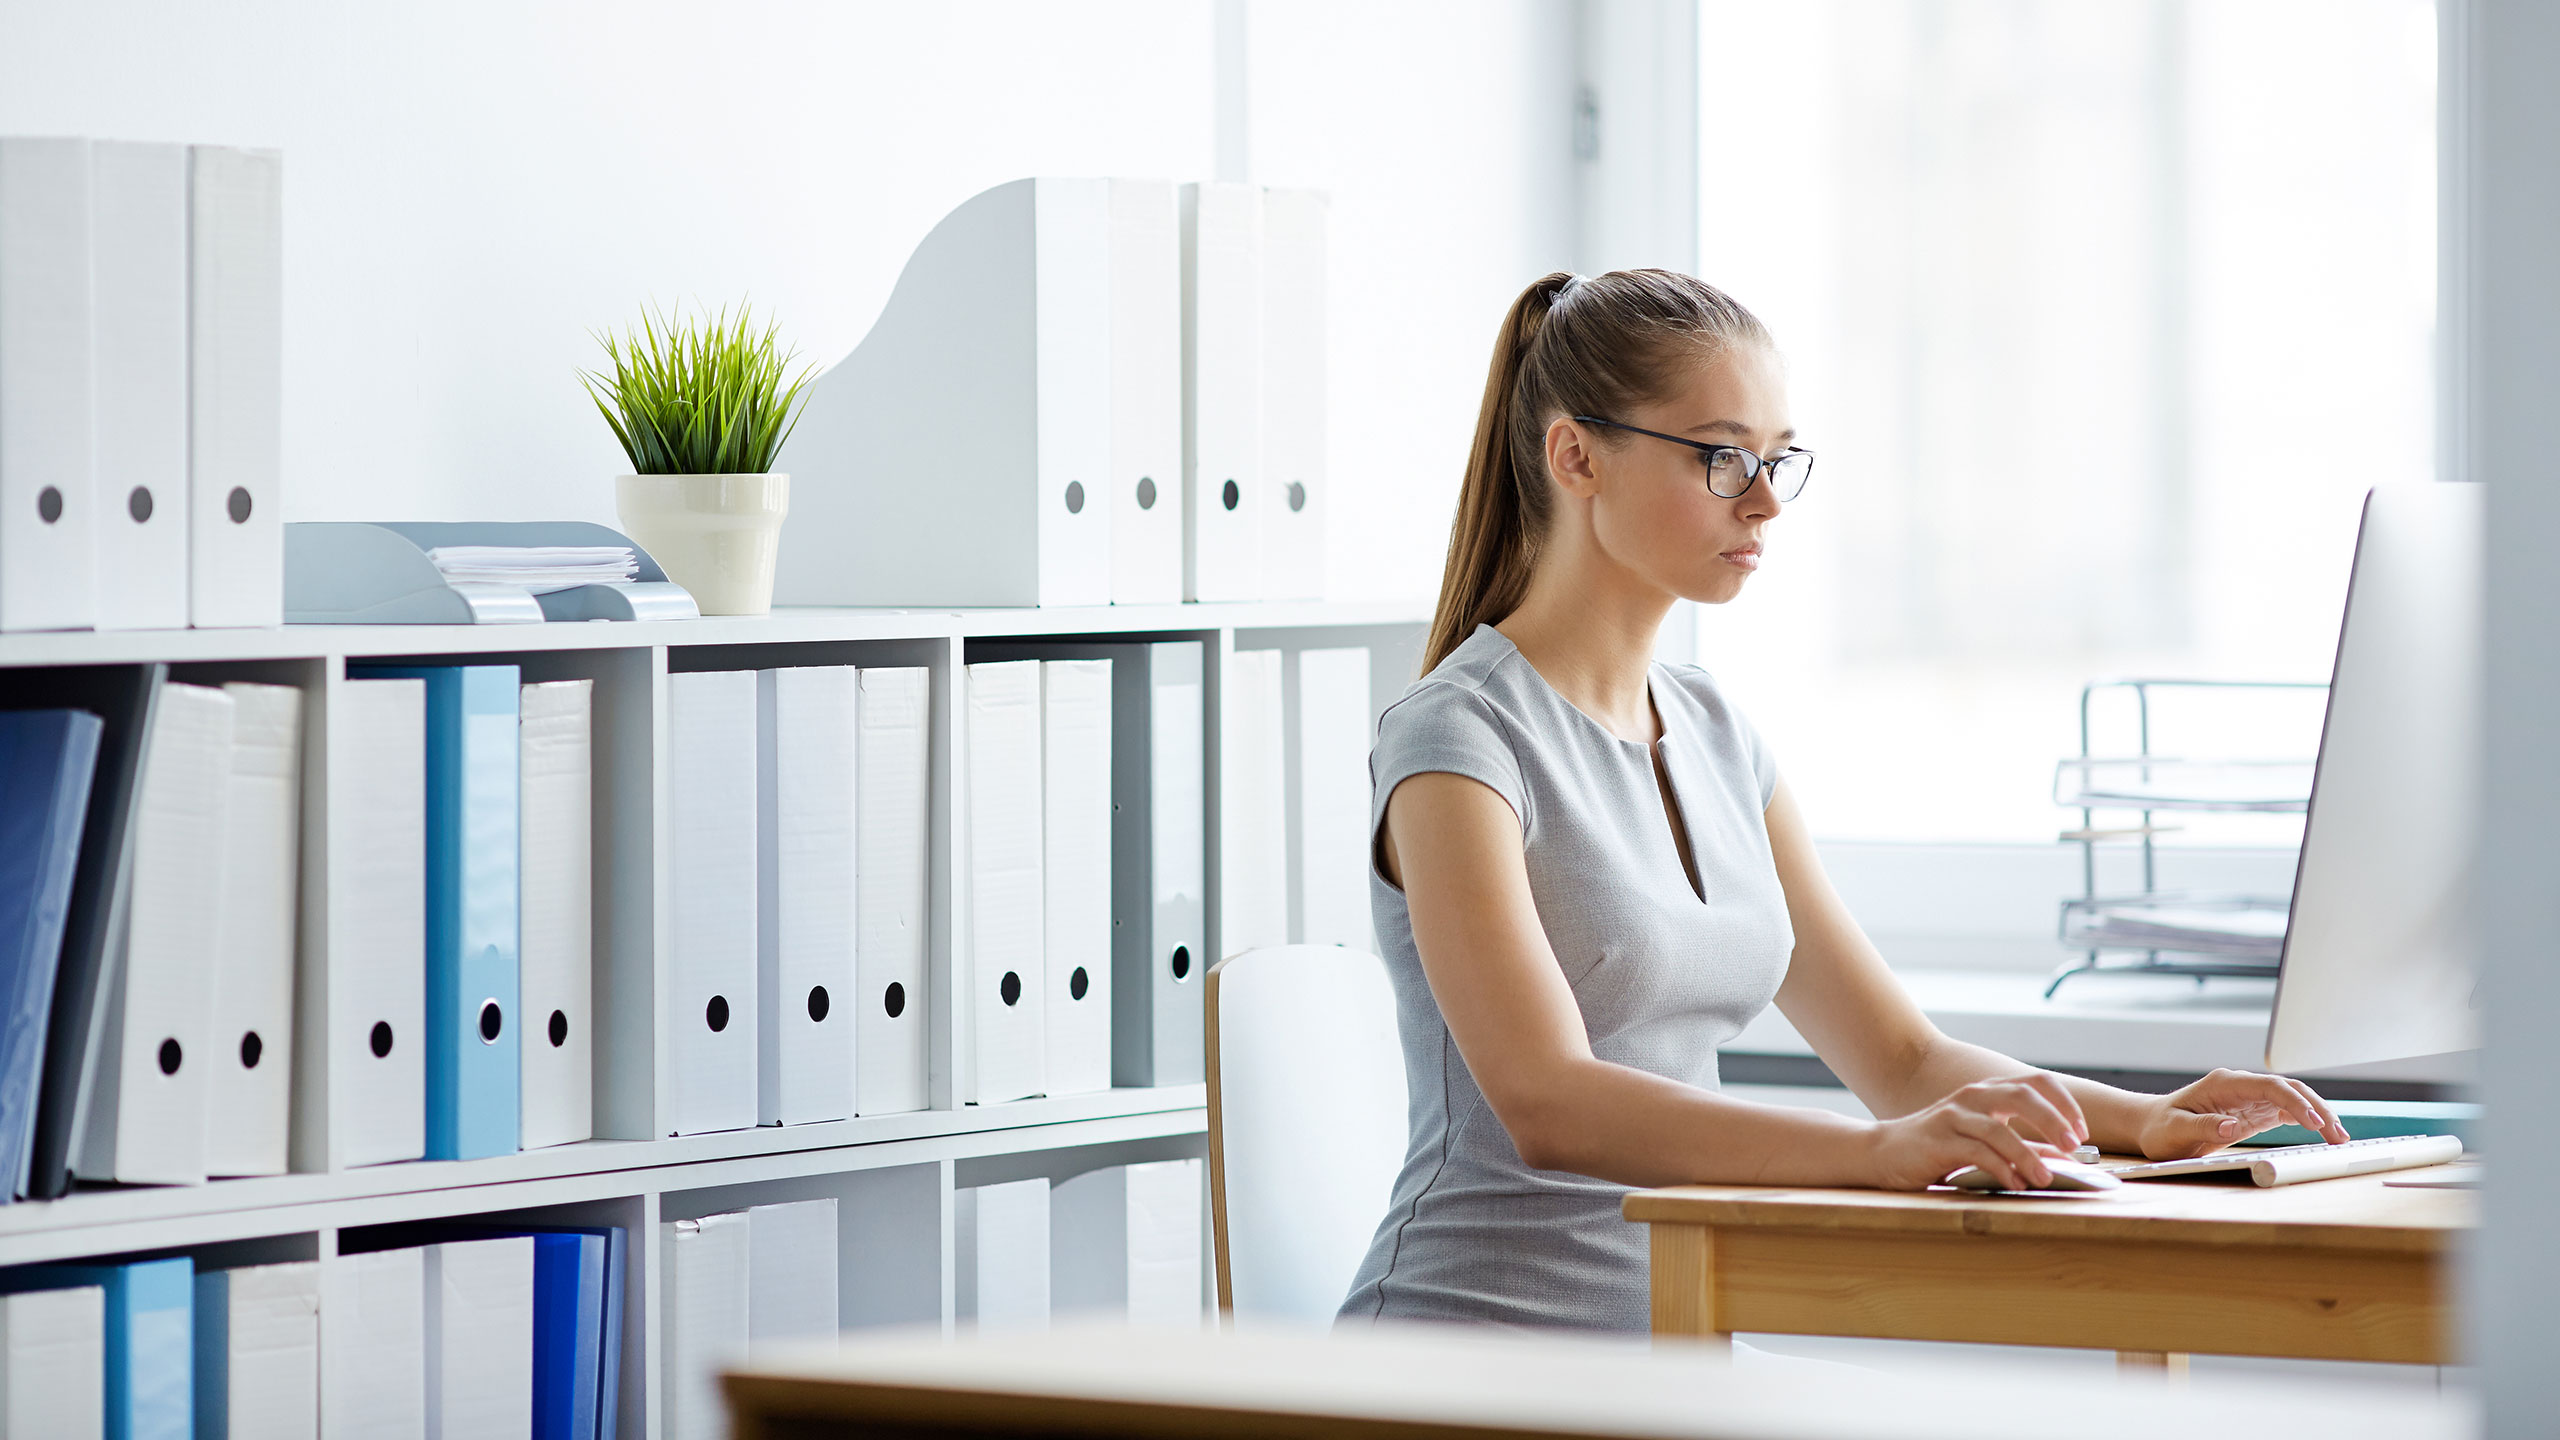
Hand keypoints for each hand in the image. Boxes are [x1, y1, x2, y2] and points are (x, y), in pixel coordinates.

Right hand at [1863, 1074, 2088, 1190]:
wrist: (1882, 1152)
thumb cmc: (1937, 1148)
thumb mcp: (1984, 1143)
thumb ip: (2021, 1147)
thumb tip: (2062, 1158)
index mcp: (1988, 1092)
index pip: (2036, 1082)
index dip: (2064, 1103)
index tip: (2081, 1132)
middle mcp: (1972, 1097)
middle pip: (2022, 1096)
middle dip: (2053, 1121)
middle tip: (2073, 1147)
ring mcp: (1953, 1116)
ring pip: (1999, 1129)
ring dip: (2028, 1155)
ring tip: (2046, 1178)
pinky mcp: (1938, 1141)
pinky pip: (1976, 1152)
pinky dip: (2000, 1169)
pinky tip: (2014, 1184)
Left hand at [2137, 1068, 2347, 1159]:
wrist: (2152, 1125)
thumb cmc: (2161, 1127)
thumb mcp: (2175, 1130)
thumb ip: (2202, 1126)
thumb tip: (2231, 1126)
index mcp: (2224, 1084)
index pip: (2269, 1086)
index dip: (2294, 1102)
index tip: (2313, 1121)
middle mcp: (2241, 1086)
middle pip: (2289, 1089)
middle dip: (2317, 1108)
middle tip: (2338, 1135)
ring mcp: (2250, 1098)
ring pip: (2293, 1099)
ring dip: (2318, 1114)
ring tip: (2339, 1138)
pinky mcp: (2254, 1112)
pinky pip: (2287, 1112)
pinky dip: (2307, 1121)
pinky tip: (2324, 1133)